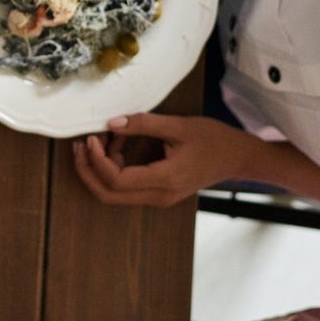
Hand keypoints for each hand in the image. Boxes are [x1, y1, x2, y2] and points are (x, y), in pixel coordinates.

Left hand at [72, 113, 259, 207]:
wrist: (240, 159)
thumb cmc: (215, 140)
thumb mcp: (179, 126)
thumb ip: (143, 124)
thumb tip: (111, 123)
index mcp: (164, 180)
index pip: (117, 180)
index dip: (97, 161)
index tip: (92, 137)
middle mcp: (159, 195)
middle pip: (108, 194)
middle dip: (88, 171)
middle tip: (79, 145)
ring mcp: (159, 197)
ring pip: (115, 193)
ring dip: (101, 168)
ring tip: (100, 138)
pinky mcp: (159, 192)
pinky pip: (127, 187)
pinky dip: (114, 168)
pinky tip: (116, 143)